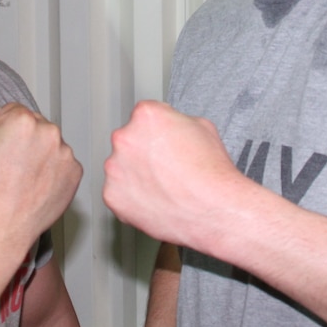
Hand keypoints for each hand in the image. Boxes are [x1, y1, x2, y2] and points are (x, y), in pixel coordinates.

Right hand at [0, 103, 81, 245]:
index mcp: (23, 120)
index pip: (14, 111)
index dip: (2, 130)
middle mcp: (49, 132)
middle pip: (35, 125)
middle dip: (24, 139)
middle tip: (9, 166)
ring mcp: (65, 154)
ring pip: (50, 144)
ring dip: (39, 154)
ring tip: (22, 178)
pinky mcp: (75, 173)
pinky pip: (62, 163)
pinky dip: (52, 171)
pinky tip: (35, 185)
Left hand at [103, 100, 243, 247]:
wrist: (214, 210)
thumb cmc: (211, 172)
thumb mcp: (202, 126)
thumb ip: (176, 121)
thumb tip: (170, 126)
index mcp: (145, 116)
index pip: (144, 116)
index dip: (158, 131)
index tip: (165, 142)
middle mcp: (124, 138)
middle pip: (128, 141)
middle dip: (143, 152)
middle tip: (165, 168)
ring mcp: (115, 168)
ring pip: (121, 168)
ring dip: (135, 175)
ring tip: (162, 187)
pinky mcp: (112, 196)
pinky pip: (118, 193)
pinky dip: (132, 198)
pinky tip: (154, 200)